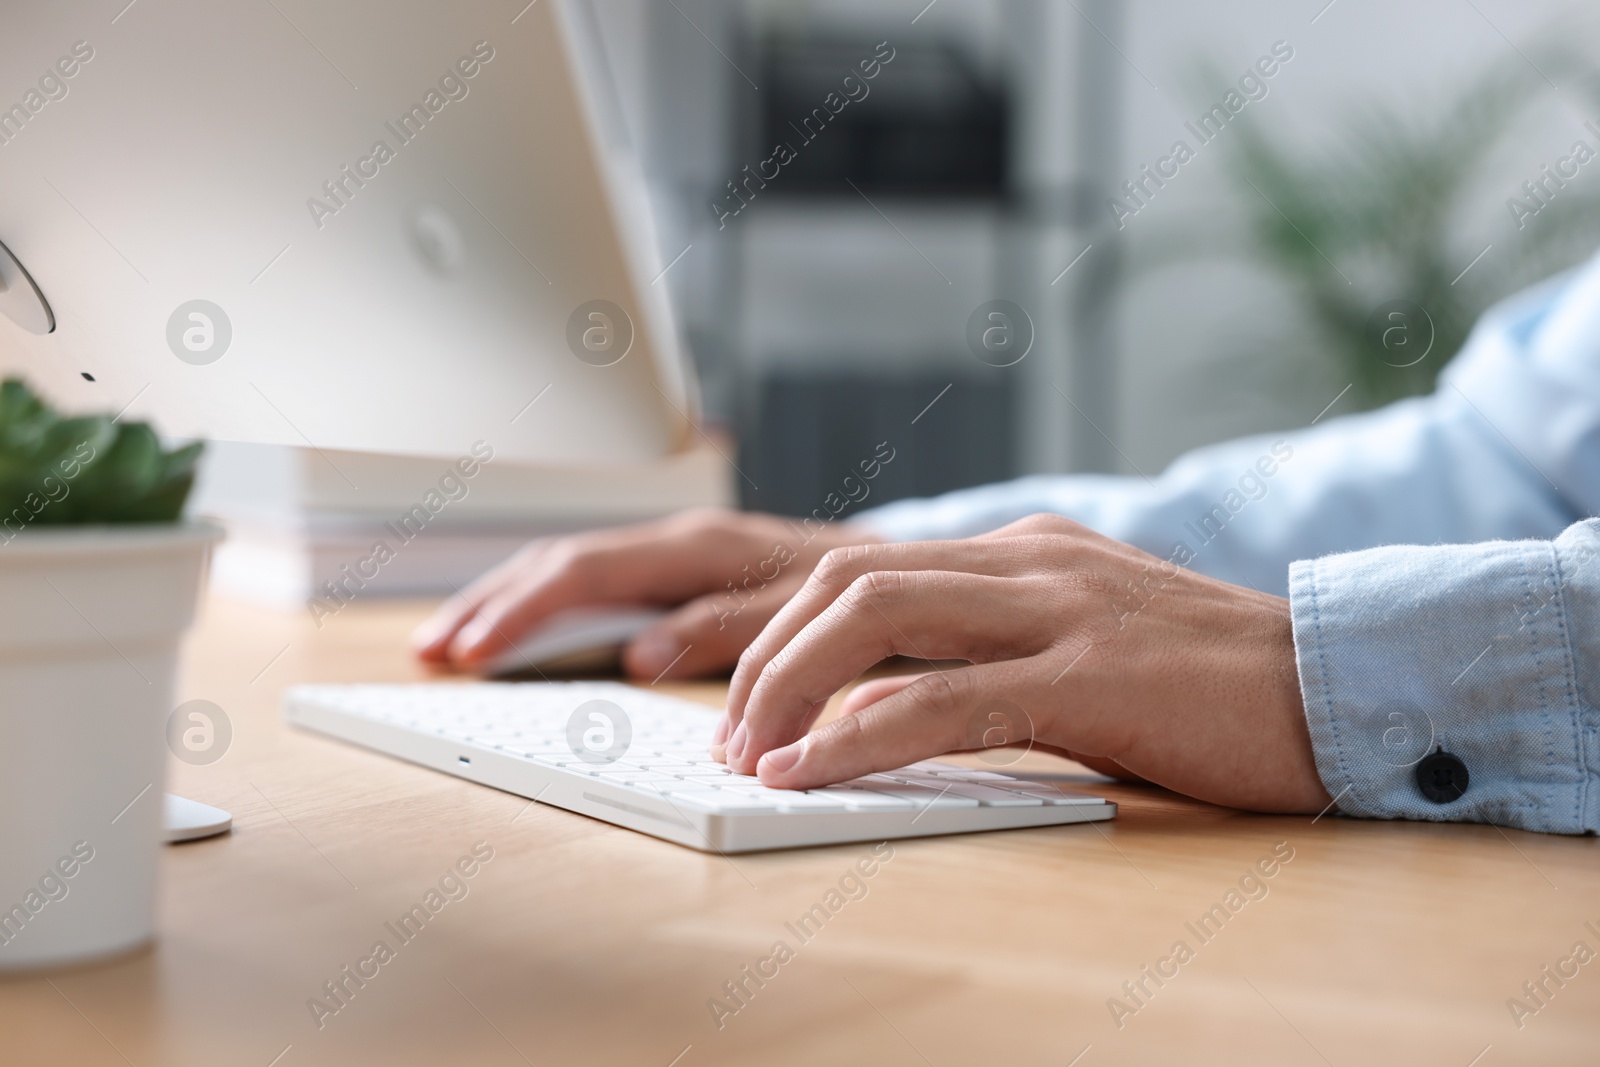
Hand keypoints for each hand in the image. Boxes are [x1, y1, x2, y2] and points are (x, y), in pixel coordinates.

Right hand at [411, 508, 878, 680]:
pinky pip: (600, 580)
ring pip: (573, 568)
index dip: (522, 613)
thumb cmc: (865, 597)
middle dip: (494, 605)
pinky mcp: (685, 571)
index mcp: (702, 550)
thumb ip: (726, 630)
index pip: (586, 574)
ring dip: (509, 602)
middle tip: (434, 650)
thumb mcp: (807, 615)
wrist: (909, 570)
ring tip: (450, 641)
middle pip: (562, 564)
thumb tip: (640, 654)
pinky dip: (550, 603)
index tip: (472, 651)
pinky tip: (521, 629)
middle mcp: (682, 542)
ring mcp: (680, 553)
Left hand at [716, 514, 1330, 813]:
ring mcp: (1056, 612)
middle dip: (761, 653)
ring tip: (749, 754)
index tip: (743, 693)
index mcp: (1022, 554)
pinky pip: (942, 700)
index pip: (865, 567)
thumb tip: (894, 701)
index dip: (782, 628)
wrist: (1342, 684)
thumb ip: (1000, 652)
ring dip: (787, 687)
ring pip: (875, 619)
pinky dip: (856, 736)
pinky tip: (808, 772)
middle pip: (846, 580)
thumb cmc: (1214, 683)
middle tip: (730, 731)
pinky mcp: (1088, 676)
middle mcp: (1026, 563)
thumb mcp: (1088, 643)